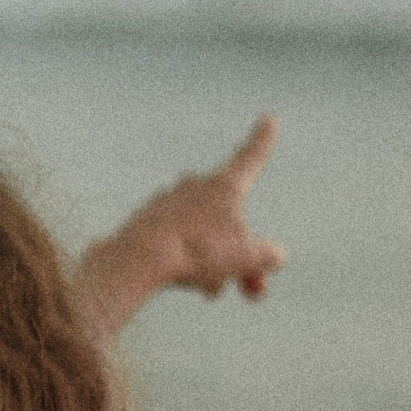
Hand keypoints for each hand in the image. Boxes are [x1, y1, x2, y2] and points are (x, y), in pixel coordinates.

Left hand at [77, 117, 286, 335]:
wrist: (139, 259)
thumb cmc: (198, 252)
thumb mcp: (248, 258)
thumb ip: (268, 256)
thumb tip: (272, 257)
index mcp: (224, 185)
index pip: (251, 157)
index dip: (263, 140)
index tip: (269, 120)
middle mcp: (196, 186)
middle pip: (231, 222)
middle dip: (243, 258)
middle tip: (253, 291)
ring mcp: (169, 203)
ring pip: (204, 239)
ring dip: (215, 267)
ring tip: (210, 290)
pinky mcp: (147, 222)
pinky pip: (178, 245)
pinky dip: (187, 265)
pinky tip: (184, 283)